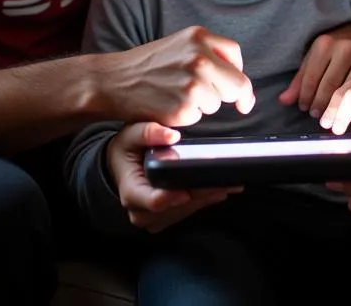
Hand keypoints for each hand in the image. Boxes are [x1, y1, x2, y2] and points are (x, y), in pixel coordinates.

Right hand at [93, 25, 255, 125]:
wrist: (113, 79)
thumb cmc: (147, 65)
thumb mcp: (181, 43)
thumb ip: (211, 53)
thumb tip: (242, 85)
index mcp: (200, 37)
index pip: (236, 56)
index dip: (238, 76)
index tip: (239, 93)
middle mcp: (200, 58)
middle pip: (236, 84)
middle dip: (228, 95)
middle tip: (203, 96)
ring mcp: (192, 84)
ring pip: (217, 104)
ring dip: (202, 105)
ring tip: (175, 94)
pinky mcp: (183, 109)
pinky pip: (198, 117)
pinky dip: (186, 117)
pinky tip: (168, 105)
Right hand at [106, 122, 240, 232]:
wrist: (121, 166)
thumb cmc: (127, 149)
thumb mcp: (131, 134)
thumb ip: (149, 132)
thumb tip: (173, 135)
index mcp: (131, 192)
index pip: (152, 201)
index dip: (170, 198)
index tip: (187, 191)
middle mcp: (141, 211)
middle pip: (175, 207)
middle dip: (200, 195)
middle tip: (224, 182)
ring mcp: (154, 218)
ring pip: (185, 211)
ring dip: (207, 197)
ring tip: (229, 183)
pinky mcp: (166, 218)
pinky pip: (188, 211)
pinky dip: (205, 199)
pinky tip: (222, 188)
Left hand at [278, 23, 350, 117]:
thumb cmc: (333, 47)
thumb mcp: (314, 56)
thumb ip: (300, 79)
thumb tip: (284, 100)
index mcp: (324, 43)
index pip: (311, 77)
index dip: (305, 96)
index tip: (303, 107)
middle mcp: (344, 47)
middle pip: (329, 86)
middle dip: (320, 104)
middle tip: (316, 115)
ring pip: (347, 89)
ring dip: (337, 107)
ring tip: (330, 116)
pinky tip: (347, 109)